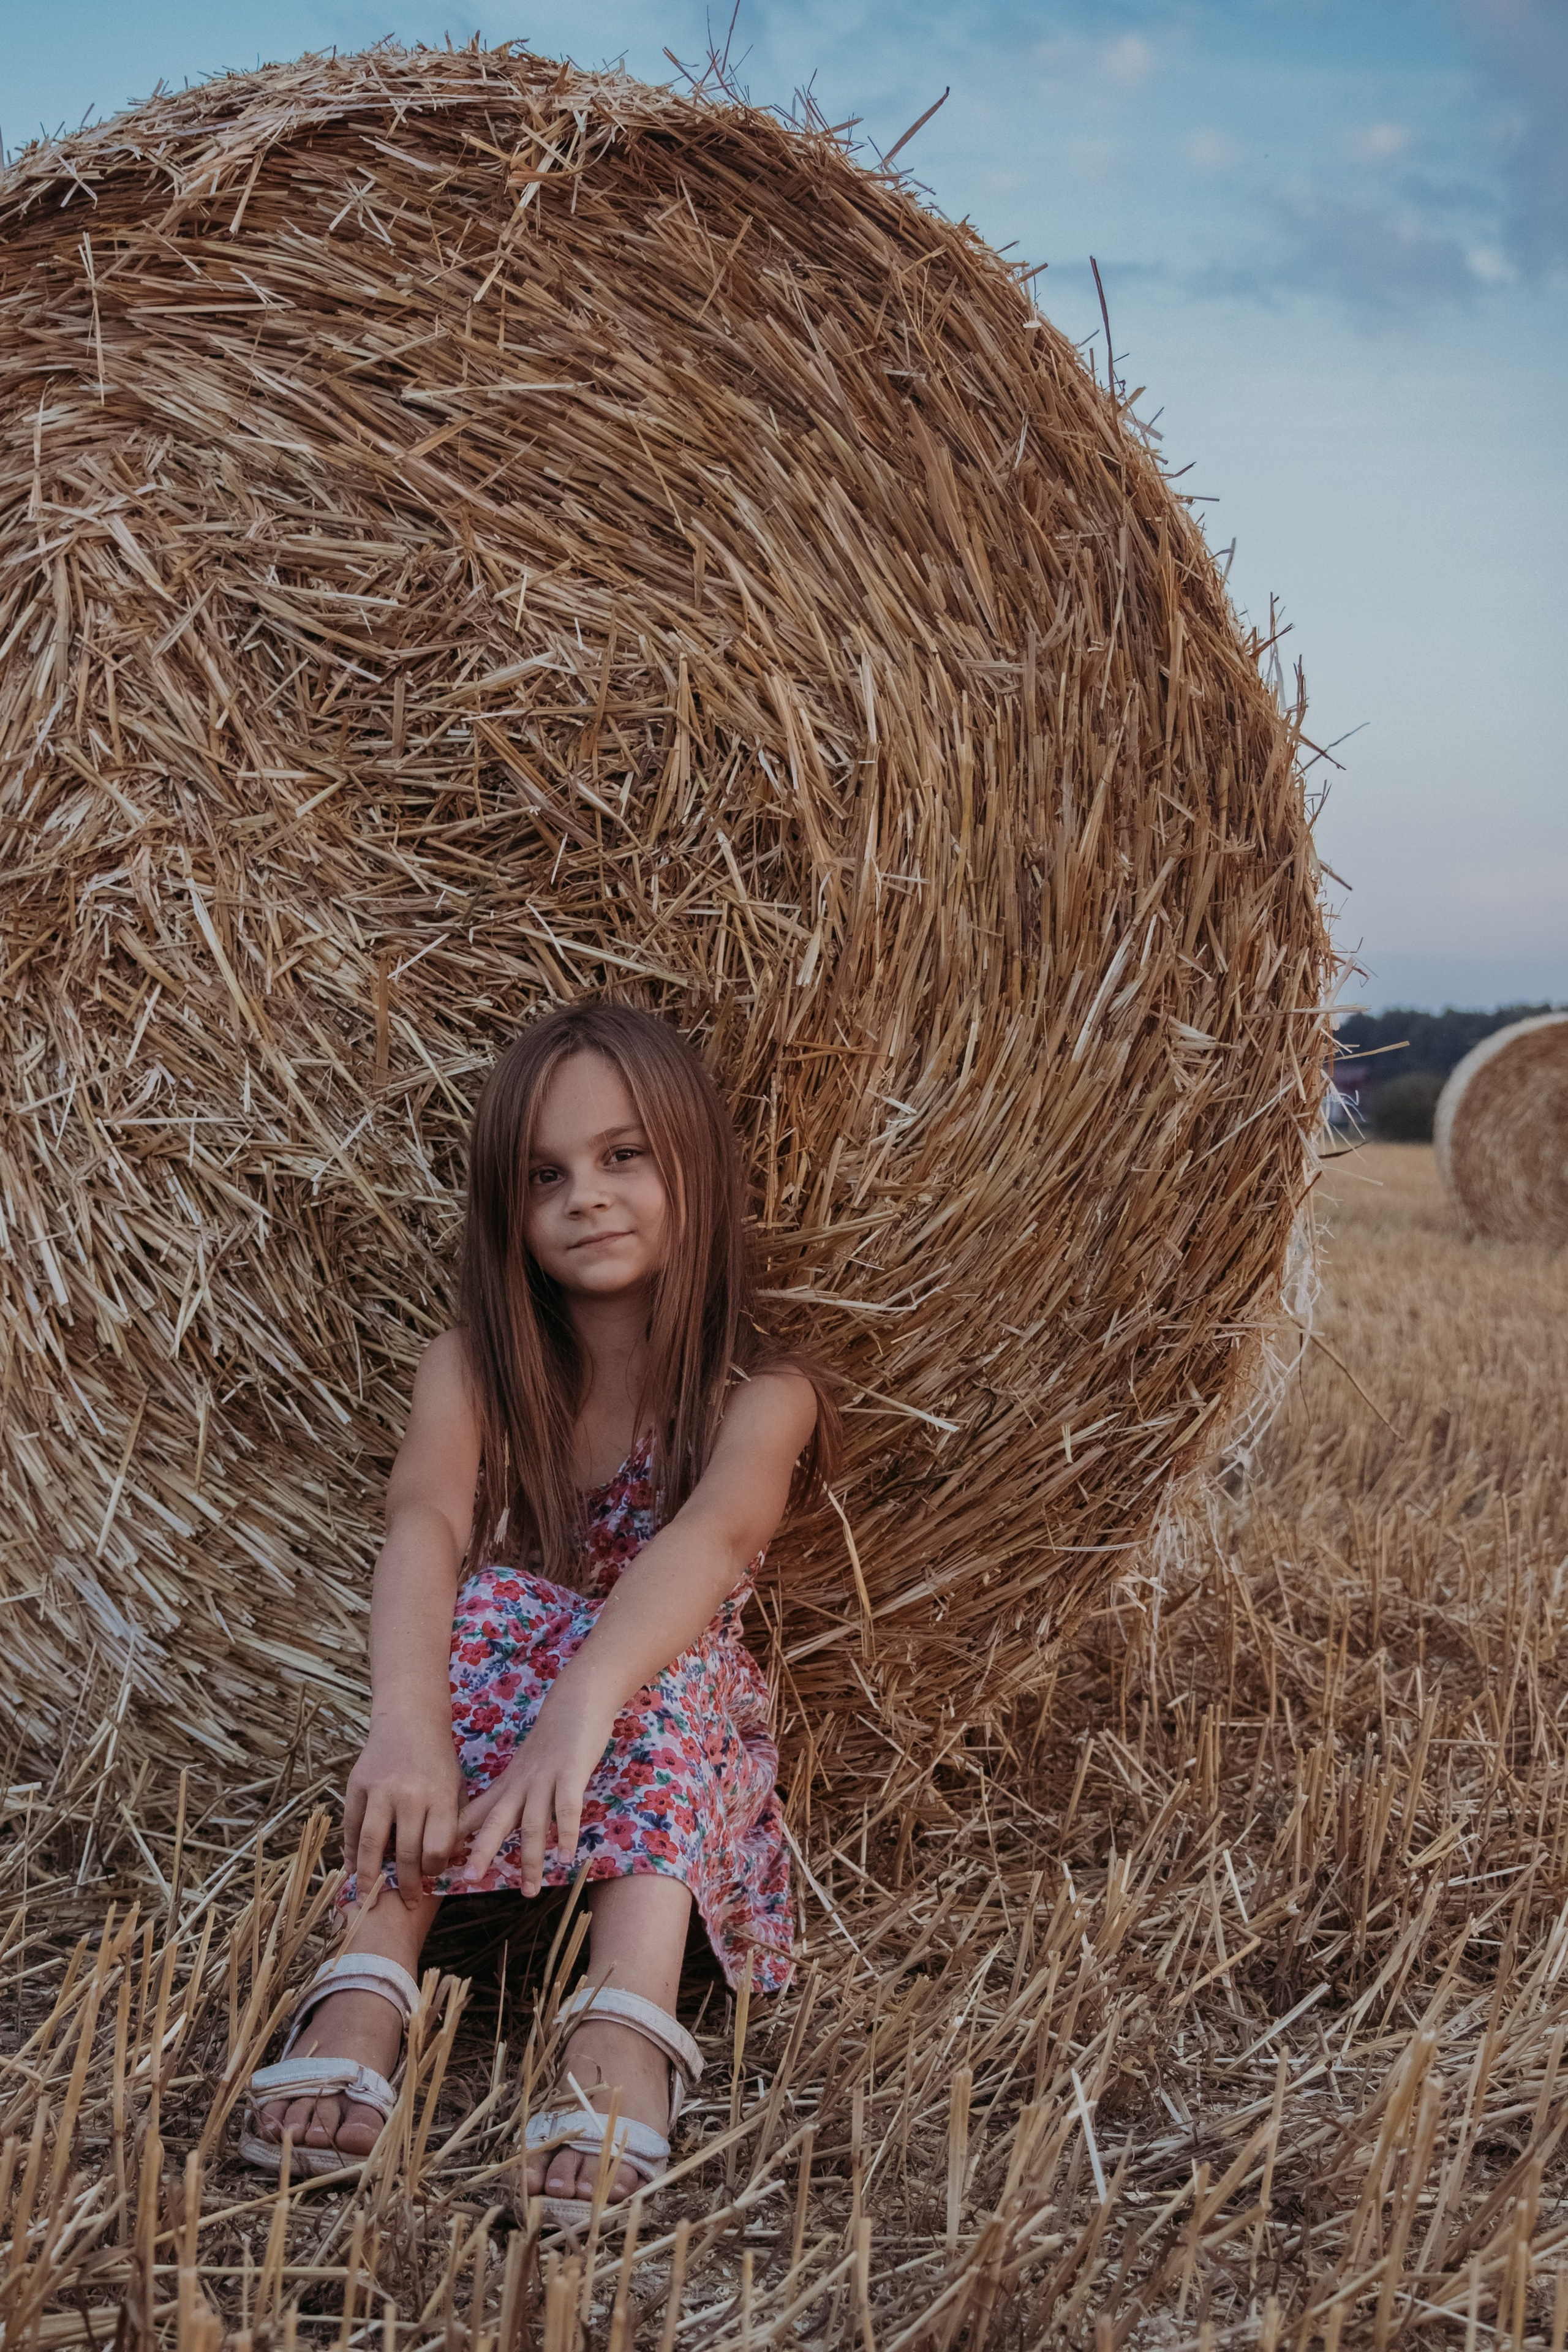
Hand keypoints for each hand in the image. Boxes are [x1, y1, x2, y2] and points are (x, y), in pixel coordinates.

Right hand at [343, 1715, 460, 1907]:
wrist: (410, 1719)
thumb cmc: (438, 1759)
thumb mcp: (456, 1786)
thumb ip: (452, 1823)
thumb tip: (444, 1866)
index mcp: (441, 1795)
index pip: (437, 1848)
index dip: (434, 1870)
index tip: (431, 1877)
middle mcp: (410, 1794)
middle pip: (407, 1852)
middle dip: (406, 1884)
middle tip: (404, 1902)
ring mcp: (381, 1789)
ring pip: (372, 1844)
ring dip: (370, 1876)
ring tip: (368, 1898)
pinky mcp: (357, 1785)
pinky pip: (351, 1826)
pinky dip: (350, 1851)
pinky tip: (352, 1868)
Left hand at [457, 1684, 614, 1894]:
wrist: (575, 1701)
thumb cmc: (550, 1740)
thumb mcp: (521, 1771)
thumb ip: (507, 1799)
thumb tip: (486, 1829)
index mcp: (506, 1786)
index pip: (474, 1815)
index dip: (456, 1840)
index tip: (437, 1865)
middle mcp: (520, 1785)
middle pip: (496, 1821)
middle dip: (482, 1851)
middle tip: (468, 1881)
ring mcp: (545, 1779)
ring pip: (532, 1822)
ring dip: (531, 1857)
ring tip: (530, 1889)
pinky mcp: (571, 1772)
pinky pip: (567, 1806)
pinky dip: (565, 1832)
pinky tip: (566, 1856)